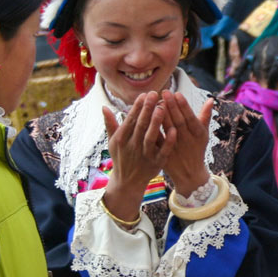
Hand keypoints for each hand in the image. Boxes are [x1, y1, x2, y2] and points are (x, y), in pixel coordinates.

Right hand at [101, 93, 174, 222]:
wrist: (127, 183)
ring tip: (162, 107)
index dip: (137, 107)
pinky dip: (168, 141)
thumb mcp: (112, 142)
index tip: (144, 94)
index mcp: (121, 139)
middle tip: (155, 93)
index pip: (130, 120)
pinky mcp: (156, 163)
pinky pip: (163, 151)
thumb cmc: (121, 158)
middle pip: (140, 125)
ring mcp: (144, 155)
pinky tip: (174, 130)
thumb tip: (104, 107)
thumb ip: (110, 124)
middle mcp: (132, 146)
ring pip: (151, 137)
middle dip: (147, 109)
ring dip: (156, 123)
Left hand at [159, 91, 213, 197]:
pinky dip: (153, 129)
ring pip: (167, 130)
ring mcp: (175, 148)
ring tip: (156, 101)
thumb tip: (211, 99)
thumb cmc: (197, 149)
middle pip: (178, 122)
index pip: (190, 118)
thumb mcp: (204, 134)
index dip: (184, 106)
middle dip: (171, 107)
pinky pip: (158, 140)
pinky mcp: (164, 154)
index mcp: (198, 134)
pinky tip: (148, 118)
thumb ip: (205, 116)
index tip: (177, 93)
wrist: (189, 174)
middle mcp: (187, 140)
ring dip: (161, 115)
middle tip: (164, 92)